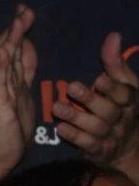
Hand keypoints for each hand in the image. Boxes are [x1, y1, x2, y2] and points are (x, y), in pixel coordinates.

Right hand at [0, 5, 37, 171]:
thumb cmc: (10, 126)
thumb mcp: (23, 91)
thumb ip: (24, 68)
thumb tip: (28, 45)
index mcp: (10, 76)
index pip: (15, 46)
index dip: (20, 28)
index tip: (25, 10)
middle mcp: (1, 79)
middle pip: (8, 46)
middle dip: (16, 27)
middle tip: (23, 8)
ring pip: (4, 58)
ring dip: (11, 38)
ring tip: (17, 21)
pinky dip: (1, 62)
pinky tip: (4, 49)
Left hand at [53, 32, 138, 172]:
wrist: (127, 147)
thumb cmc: (120, 107)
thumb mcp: (123, 84)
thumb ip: (115, 62)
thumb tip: (113, 35)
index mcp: (129, 100)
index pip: (124, 93)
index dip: (112, 87)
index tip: (98, 78)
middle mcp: (122, 118)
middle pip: (108, 110)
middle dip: (90, 99)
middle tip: (71, 87)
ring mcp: (111, 136)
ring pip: (95, 127)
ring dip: (76, 117)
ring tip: (56, 107)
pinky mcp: (99, 150)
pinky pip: (88, 144)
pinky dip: (75, 136)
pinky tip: (60, 128)